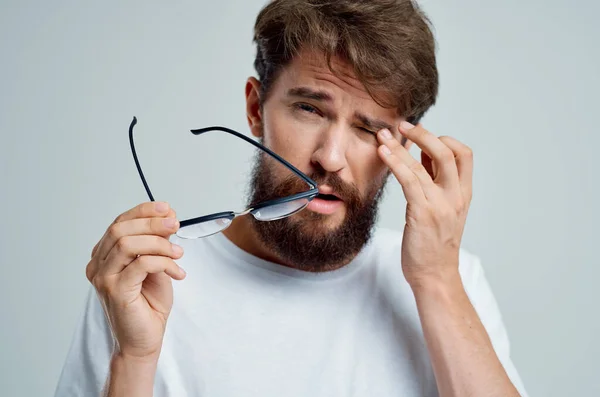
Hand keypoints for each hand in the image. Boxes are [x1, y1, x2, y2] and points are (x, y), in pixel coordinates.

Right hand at [86, 201, 185, 360]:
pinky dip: (163, 263)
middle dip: (151, 223)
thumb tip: (167, 214)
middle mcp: (98, 265)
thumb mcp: (156, 265)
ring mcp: (103, 278)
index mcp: (104, 256)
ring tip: (178, 254)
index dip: (143, 212)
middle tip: (175, 225)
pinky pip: (140, 264)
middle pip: (120, 230)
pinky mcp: (115, 291)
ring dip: (159, 243)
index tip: (166, 208)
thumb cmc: (148, 304)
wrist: (144, 339)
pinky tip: (177, 272)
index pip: (119, 223)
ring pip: (127, 244)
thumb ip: (157, 242)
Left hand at [376, 121, 472, 286]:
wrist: (435, 276)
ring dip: (401, 145)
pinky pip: (409, 180)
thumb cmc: (434, 244)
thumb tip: (424, 157)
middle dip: (423, 134)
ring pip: (423, 164)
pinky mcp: (422, 213)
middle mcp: (456, 197)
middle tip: (403, 125)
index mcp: (463, 194)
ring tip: (384, 135)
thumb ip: (437, 184)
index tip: (421, 135)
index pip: (464, 154)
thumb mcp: (442, 210)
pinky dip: (395, 162)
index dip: (444, 139)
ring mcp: (440, 205)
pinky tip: (383, 153)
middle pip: (447, 152)